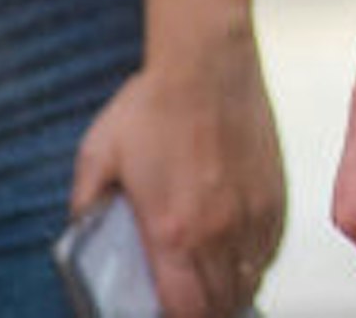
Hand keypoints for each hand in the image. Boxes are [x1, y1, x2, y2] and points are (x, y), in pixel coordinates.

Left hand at [67, 26, 285, 317]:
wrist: (207, 62)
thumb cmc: (155, 103)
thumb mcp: (98, 155)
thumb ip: (84, 202)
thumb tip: (80, 230)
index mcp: (173, 230)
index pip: (184, 310)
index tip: (167, 314)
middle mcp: (219, 231)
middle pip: (221, 305)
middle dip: (203, 313)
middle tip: (186, 304)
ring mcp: (252, 214)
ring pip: (249, 281)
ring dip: (229, 292)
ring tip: (210, 286)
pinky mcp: (275, 195)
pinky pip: (269, 250)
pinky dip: (253, 262)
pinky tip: (235, 254)